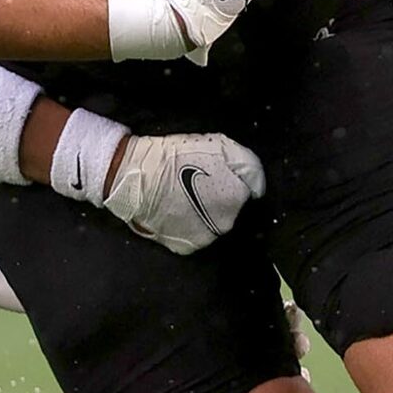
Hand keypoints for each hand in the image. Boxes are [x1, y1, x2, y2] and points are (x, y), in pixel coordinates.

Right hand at [97, 129, 266, 254]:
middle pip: (232, 209)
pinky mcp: (185, 247)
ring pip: (213, 223)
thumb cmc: (176, 157)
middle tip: (199, 183)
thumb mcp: (219, 145)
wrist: (134, 178)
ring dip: (206, 212)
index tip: (216, 171)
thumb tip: (258, 186)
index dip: (233, 178)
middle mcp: (226, 224)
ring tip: (185, 196)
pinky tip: (176, 210)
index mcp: (237, 198)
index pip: (249, 189)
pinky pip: (195, 234)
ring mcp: (205, 239)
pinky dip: (189, 224)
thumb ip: (248, 165)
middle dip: (221, 197)